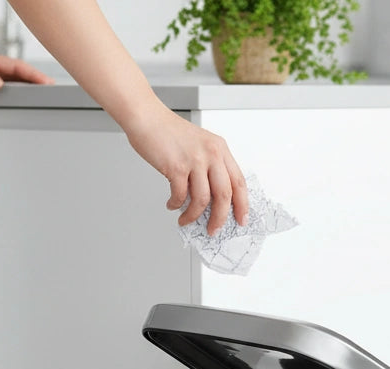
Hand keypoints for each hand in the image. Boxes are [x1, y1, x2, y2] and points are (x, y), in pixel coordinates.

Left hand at [0, 48, 54, 90]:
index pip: (18, 68)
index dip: (34, 75)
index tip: (47, 82)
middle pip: (21, 73)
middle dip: (38, 80)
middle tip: (53, 90)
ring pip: (15, 79)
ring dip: (29, 85)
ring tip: (43, 95)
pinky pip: (7, 85)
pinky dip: (18, 90)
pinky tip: (22, 97)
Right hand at [125, 104, 248, 234]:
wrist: (147, 117)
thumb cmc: (169, 132)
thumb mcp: (199, 145)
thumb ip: (209, 168)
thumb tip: (211, 200)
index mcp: (219, 148)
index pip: (239, 181)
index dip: (242, 204)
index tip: (241, 219)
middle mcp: (211, 153)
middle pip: (224, 195)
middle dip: (219, 218)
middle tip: (213, 229)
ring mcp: (194, 160)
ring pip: (202, 200)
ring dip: (193, 215)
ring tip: (185, 219)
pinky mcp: (176, 166)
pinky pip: (181, 196)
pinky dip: (176, 204)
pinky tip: (172, 204)